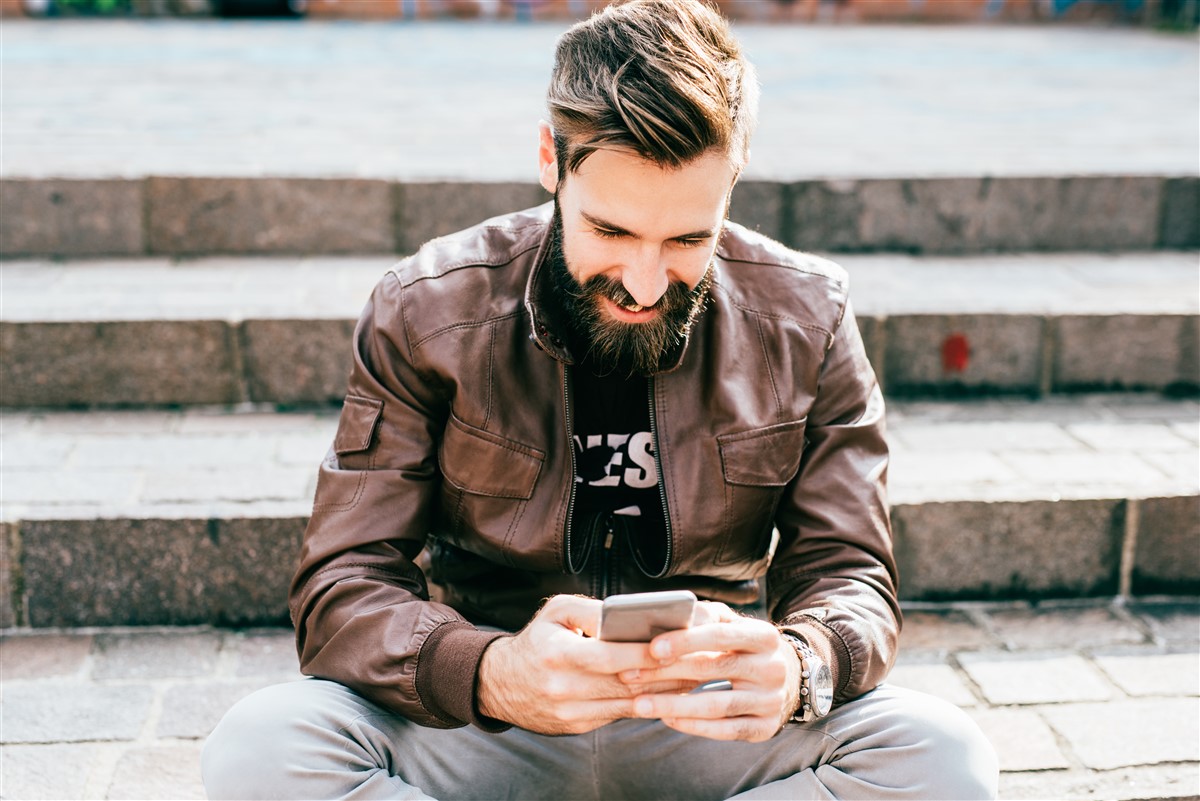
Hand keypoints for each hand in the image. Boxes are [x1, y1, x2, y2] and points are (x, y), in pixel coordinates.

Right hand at [476, 594, 692, 734]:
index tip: (677, 645)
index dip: (645, 652)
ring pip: (626, 703)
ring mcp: (569, 712)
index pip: (610, 655)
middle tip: (699, 662)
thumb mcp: (557, 612)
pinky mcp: (576, 727)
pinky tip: (668, 693)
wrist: (499, 684)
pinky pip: (617, 715)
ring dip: (663, 692)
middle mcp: (562, 687)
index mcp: (557, 652)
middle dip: (665, 674)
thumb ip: (593, 611)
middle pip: (625, 683)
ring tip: (694, 677)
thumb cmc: (537, 639)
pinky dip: (645, 704)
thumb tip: (630, 616)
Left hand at [618, 602, 802, 741]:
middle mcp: (772, 668)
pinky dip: (692, 725)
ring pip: (716, 706)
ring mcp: (771, 701)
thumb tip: (663, 616)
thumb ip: (702, 617)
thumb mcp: (729, 624)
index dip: (685, 641)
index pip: (720, 635)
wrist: (784, 677)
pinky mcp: (764, 728)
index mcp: (764, 635)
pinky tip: (667, 719)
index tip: (652, 648)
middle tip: (629, 677)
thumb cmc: (740, 645)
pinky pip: (724, 730)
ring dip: (672, 705)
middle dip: (666, 673)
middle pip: (713, 670)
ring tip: (638, 705)